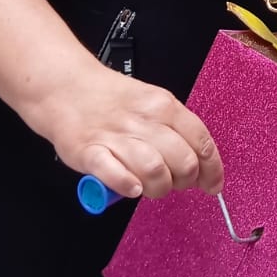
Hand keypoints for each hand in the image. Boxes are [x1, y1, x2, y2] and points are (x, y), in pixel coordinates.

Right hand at [42, 62, 223, 200]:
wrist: (65, 88)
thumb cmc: (111, 100)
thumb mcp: (153, 104)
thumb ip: (176, 131)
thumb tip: (200, 164)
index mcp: (164, 106)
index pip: (201, 143)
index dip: (211, 170)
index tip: (212, 185)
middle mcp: (143, 120)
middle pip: (183, 162)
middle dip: (183, 182)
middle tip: (172, 183)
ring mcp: (115, 136)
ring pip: (154, 171)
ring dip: (156, 188)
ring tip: (147, 186)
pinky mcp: (88, 152)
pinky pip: (115, 175)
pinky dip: (127, 185)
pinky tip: (130, 187)